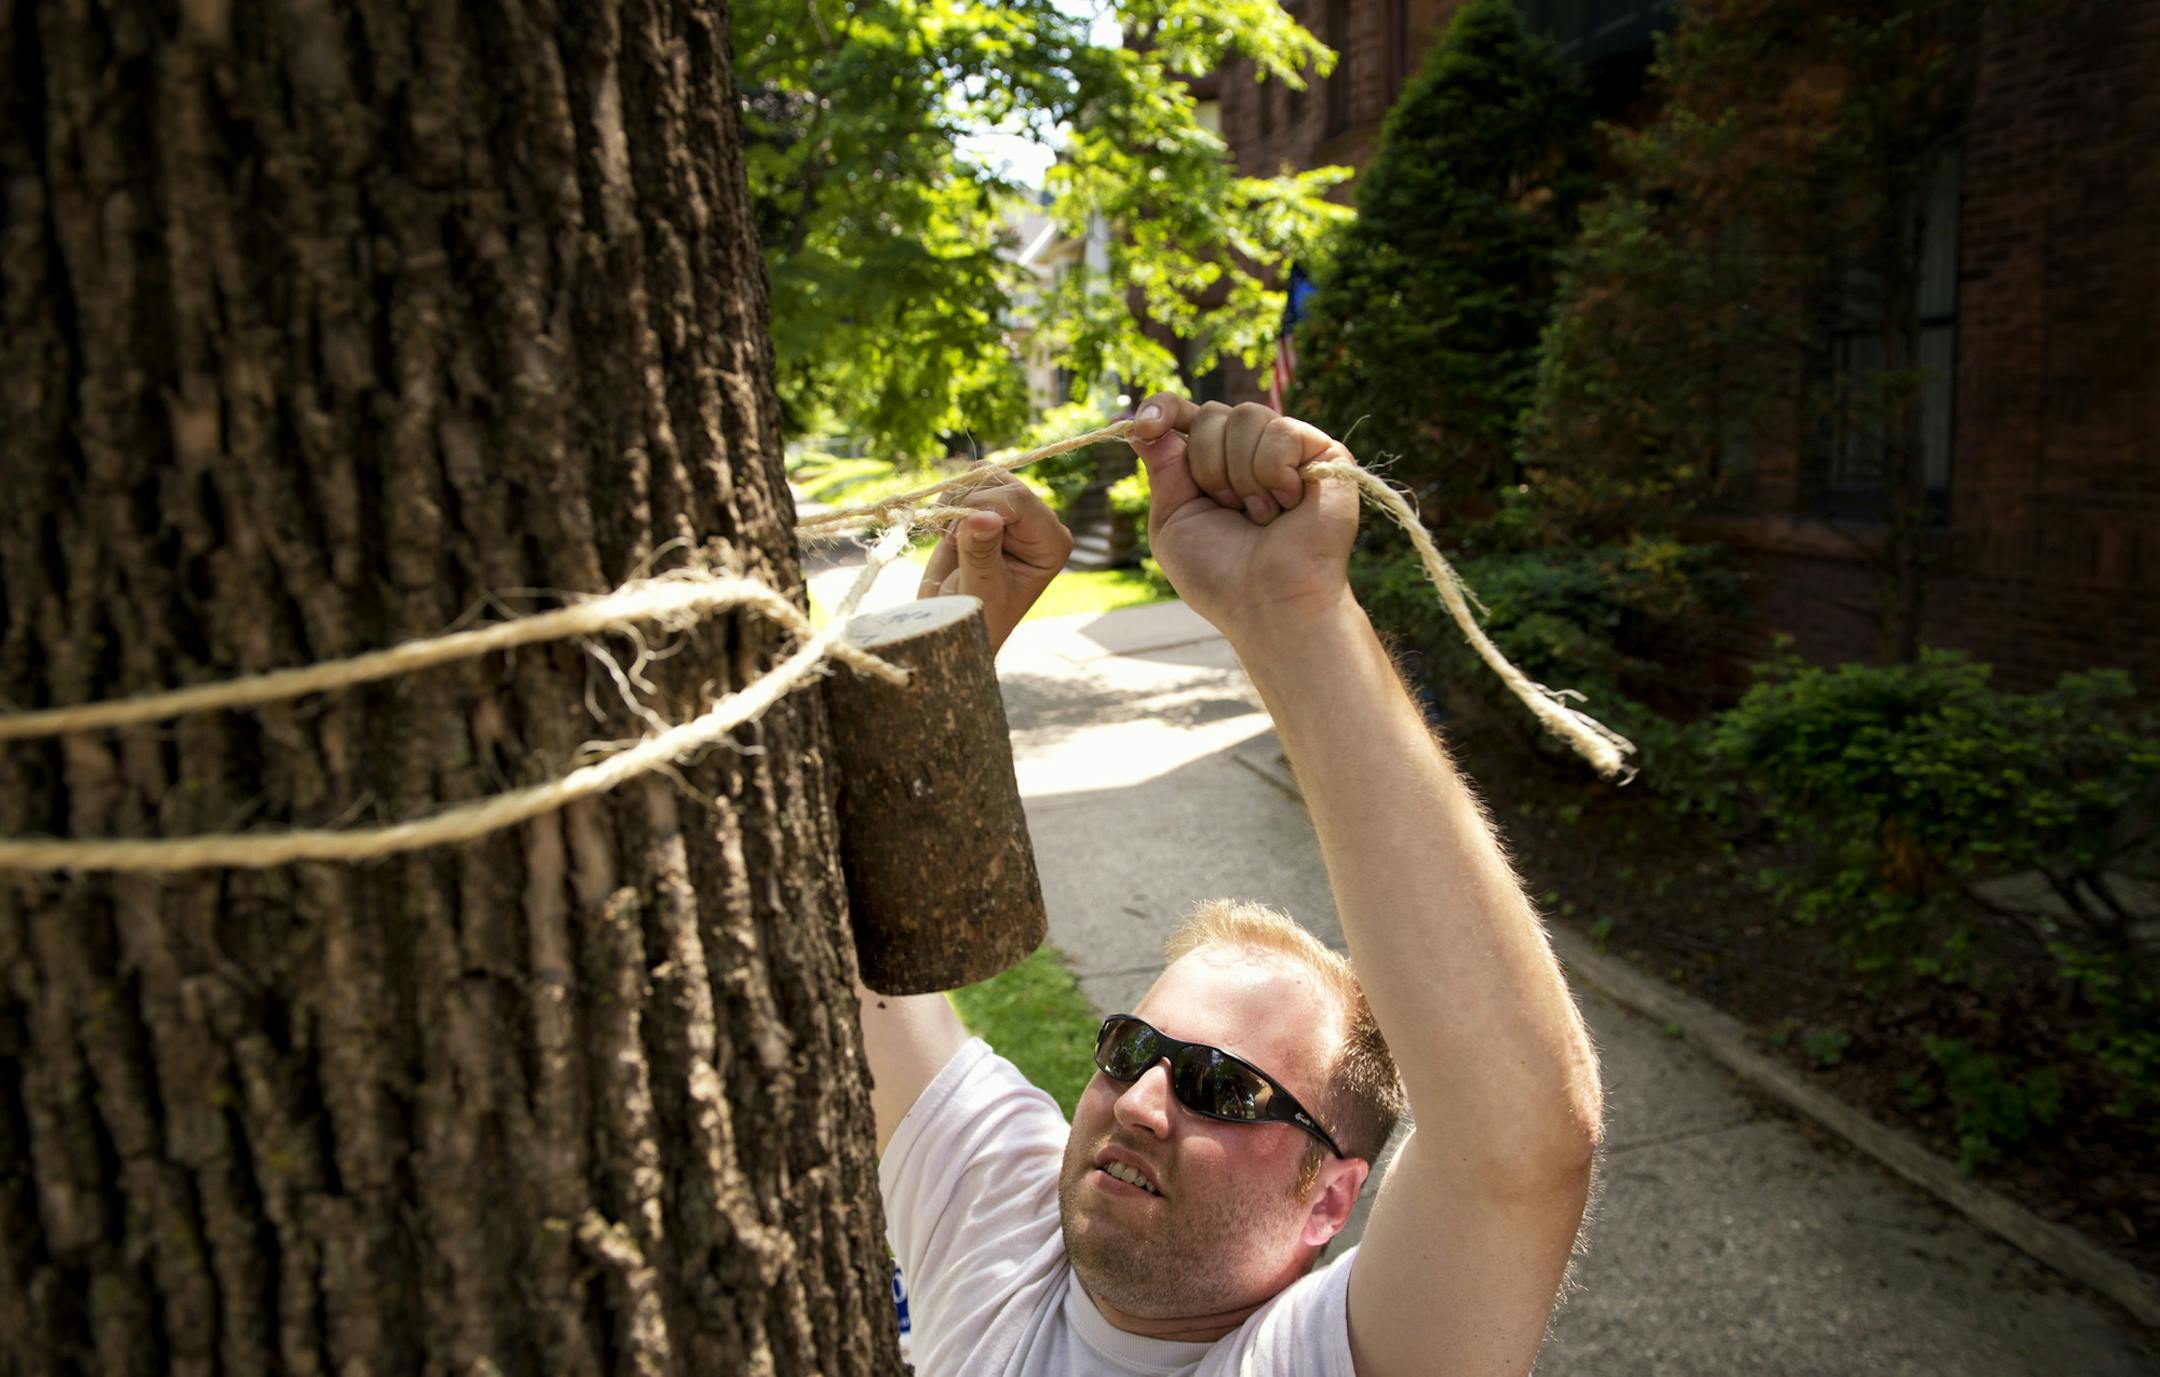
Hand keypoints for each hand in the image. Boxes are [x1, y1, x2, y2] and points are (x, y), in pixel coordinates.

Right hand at [916, 470, 1073, 654]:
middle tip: (954, 541)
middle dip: (969, 504)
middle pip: (1001, 481)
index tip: (957, 539)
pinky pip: (968, 483)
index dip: (982, 508)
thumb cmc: (976, 617)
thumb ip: (981, 552)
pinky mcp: (990, 509)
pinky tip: (949, 534)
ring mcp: (1015, 514)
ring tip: (953, 541)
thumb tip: (983, 515)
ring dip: (958, 502)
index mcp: (1051, 542)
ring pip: (984, 475)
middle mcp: (1038, 523)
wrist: (953, 623)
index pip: (1018, 499)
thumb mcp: (980, 589)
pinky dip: (949, 500)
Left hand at [1127, 394, 1359, 639]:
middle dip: (1208, 466)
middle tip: (1228, 509)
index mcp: (1211, 464)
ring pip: (1245, 416)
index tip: (1145, 424)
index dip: (1164, 408)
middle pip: (1212, 413)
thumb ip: (1161, 466)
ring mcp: (1288, 449)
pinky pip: (1281, 431)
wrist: (1267, 601)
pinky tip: (1287, 505)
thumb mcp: (1171, 520)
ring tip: (1260, 515)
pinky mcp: (1324, 451)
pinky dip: (1274, 474)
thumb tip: (1137, 420)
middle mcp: (1249, 450)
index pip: (1184, 412)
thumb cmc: (1219, 574)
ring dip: (1242, 476)